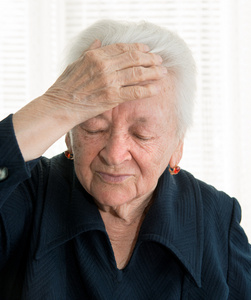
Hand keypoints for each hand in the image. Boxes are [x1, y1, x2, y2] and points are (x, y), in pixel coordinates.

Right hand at [44, 40, 165, 124]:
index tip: (147, 50)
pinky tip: (156, 88)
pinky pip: (135, 91)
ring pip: (137, 73)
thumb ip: (89, 51)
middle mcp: (104, 66)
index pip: (122, 48)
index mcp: (95, 55)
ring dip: (153, 72)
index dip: (137, 48)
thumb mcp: (76, 63)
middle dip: (150, 59)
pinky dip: (147, 89)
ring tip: (162, 72)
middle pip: (134, 58)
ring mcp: (109, 81)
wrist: (60, 106)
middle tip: (159, 60)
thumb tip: (98, 41)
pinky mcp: (112, 97)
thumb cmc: (65, 86)